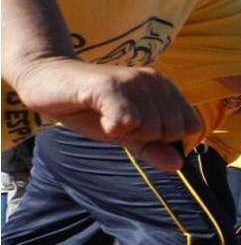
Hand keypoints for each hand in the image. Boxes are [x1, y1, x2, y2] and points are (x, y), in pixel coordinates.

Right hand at [12, 58, 200, 170]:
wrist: (46, 81)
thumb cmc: (89, 108)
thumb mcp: (126, 133)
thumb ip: (153, 148)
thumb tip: (178, 165)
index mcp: (165, 88)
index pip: (190, 126)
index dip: (163, 137)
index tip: (136, 126)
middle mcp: (154, 80)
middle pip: (171, 131)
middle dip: (143, 136)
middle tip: (116, 120)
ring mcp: (133, 81)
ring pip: (151, 129)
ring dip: (124, 132)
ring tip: (105, 114)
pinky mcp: (109, 86)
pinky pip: (127, 122)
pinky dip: (111, 128)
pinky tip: (98, 116)